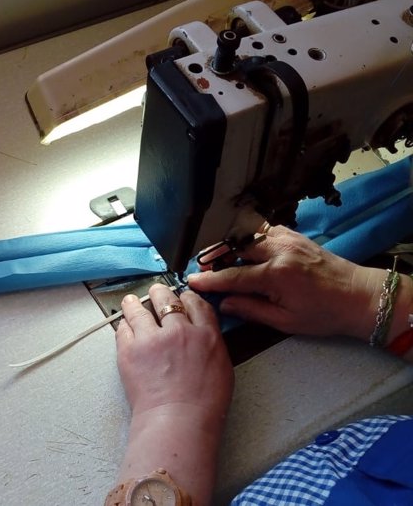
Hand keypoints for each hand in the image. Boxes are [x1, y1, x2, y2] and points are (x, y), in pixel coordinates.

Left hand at [113, 284, 232, 504]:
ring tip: (130, 301)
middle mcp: (179, 330)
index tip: (182, 297)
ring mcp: (152, 338)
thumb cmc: (204, 406)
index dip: (187, 297)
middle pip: (166, 299)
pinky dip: (123, 325)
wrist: (177, 422)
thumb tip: (203, 334)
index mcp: (206, 335)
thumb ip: (211, 344)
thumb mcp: (222, 369)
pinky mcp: (130, 349)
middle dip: (159, 293)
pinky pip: (123, 328)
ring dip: (134, 303)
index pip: (195, 303)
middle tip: (155, 293)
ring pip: (138, 308)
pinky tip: (123, 325)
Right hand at [189, 225, 385, 340]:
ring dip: (230, 244)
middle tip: (202, 266)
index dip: (209, 280)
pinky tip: (243, 248)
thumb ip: (251, 309)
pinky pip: (262, 230)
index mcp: (276, 275)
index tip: (192, 280)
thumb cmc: (325, 314)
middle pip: (235, 247)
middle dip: (215, 256)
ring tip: (218, 257)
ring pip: (247, 234)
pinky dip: (248, 237)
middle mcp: (279, 251)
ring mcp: (287, 239)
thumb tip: (224, 303)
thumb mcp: (286, 321)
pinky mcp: (293, 235)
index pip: (233, 276)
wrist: (359, 296)